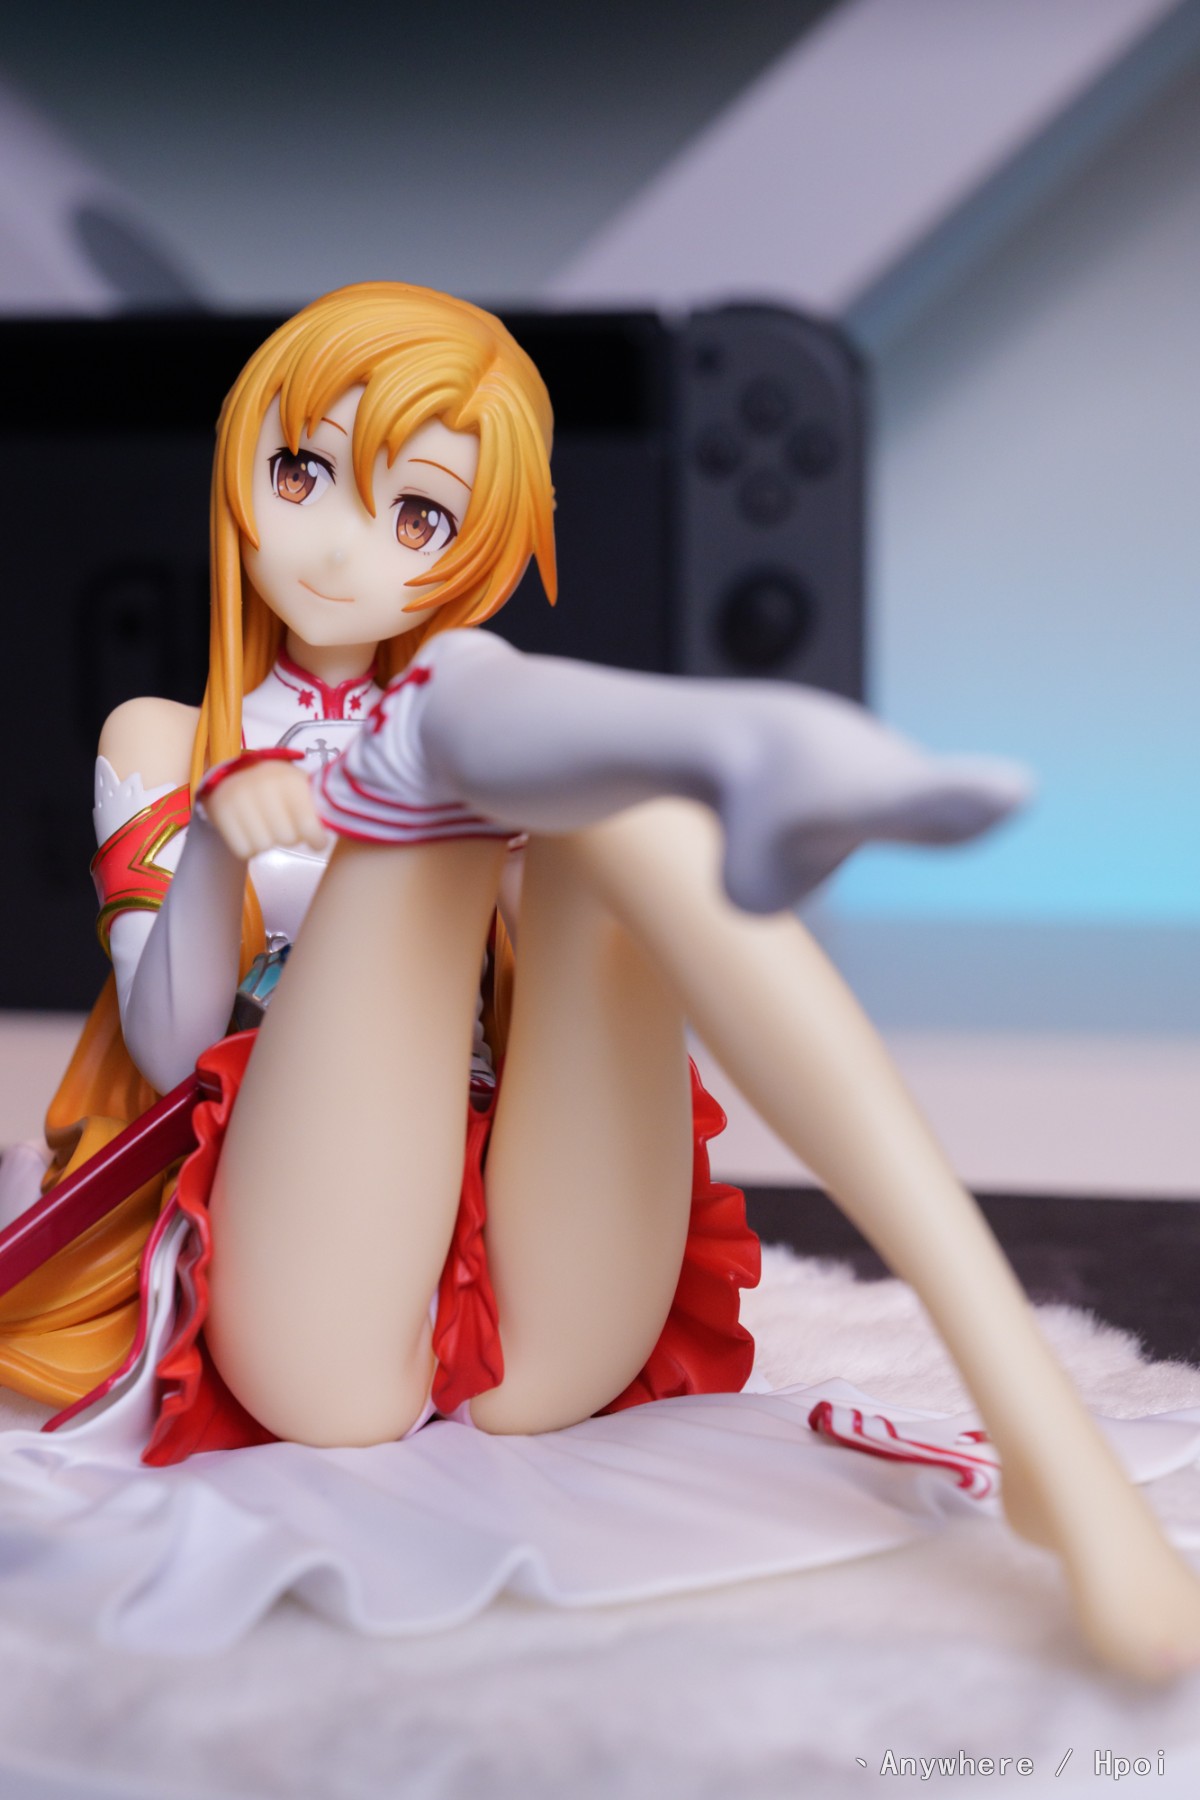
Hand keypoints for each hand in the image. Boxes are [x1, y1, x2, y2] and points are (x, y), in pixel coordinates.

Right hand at [202, 760, 328, 860]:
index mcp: (290, 780)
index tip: (316, 842)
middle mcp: (264, 785)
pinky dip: (248, 848)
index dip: (316, 839)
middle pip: (287, 840)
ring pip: (264, 847)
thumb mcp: (300, 788)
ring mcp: (240, 797)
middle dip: (289, 838)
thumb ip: (318, 807)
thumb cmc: (278, 788)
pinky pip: (242, 850)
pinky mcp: (220, 810)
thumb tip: (343, 826)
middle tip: (284, 828)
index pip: (310, 826)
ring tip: (267, 828)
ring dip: (268, 844)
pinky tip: (251, 833)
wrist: (236, 775)